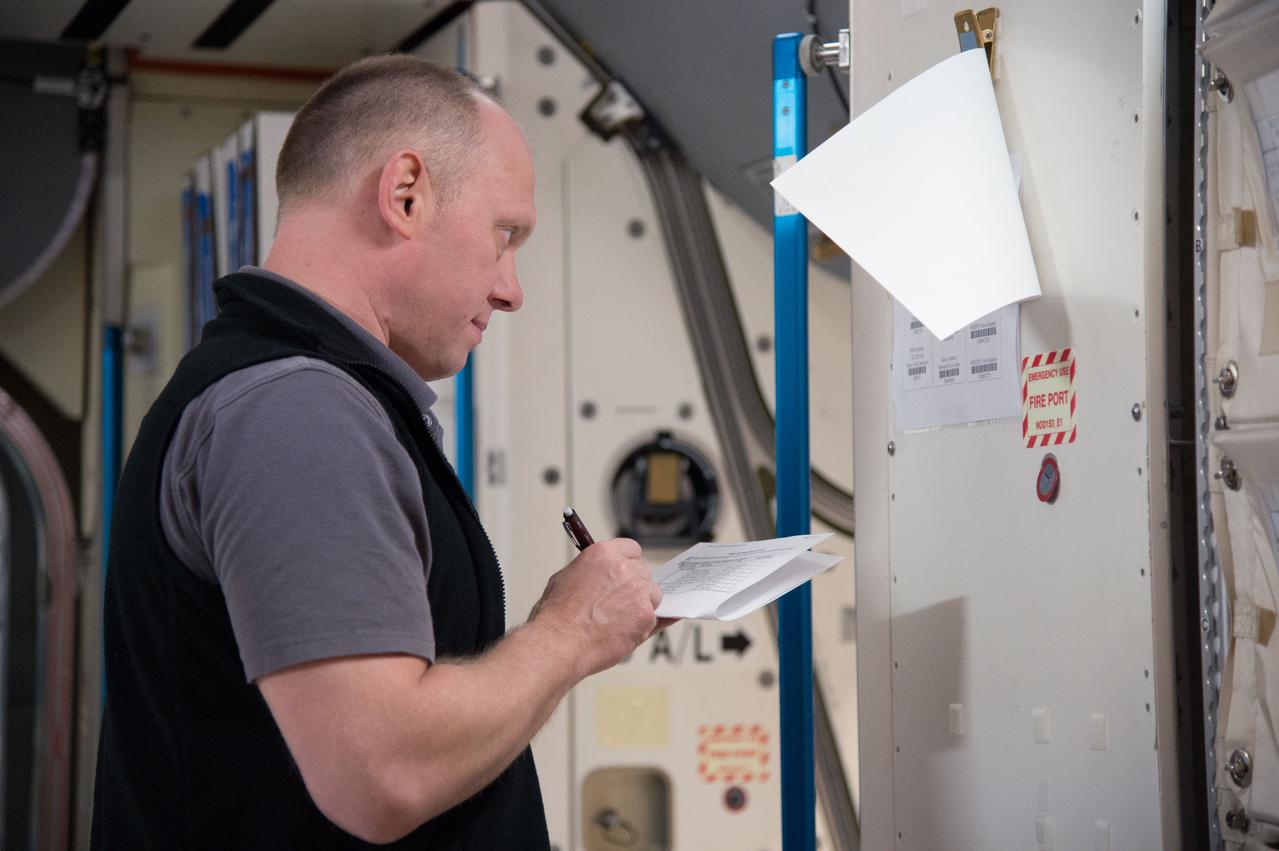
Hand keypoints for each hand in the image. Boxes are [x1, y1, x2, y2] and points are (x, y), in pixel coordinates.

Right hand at [529, 538, 660, 677]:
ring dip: (642, 605)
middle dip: (635, 587)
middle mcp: (624, 568)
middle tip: (620, 604)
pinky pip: (655, 618)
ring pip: (653, 595)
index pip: (631, 549)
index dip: (628, 563)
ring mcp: (638, 591)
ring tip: (620, 621)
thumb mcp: (566, 578)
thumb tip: (600, 576)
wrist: (559, 643)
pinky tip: (624, 632)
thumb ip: (591, 572)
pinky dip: (643, 626)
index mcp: (603, 553)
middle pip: (644, 573)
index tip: (626, 574)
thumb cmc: (556, 616)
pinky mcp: (646, 615)